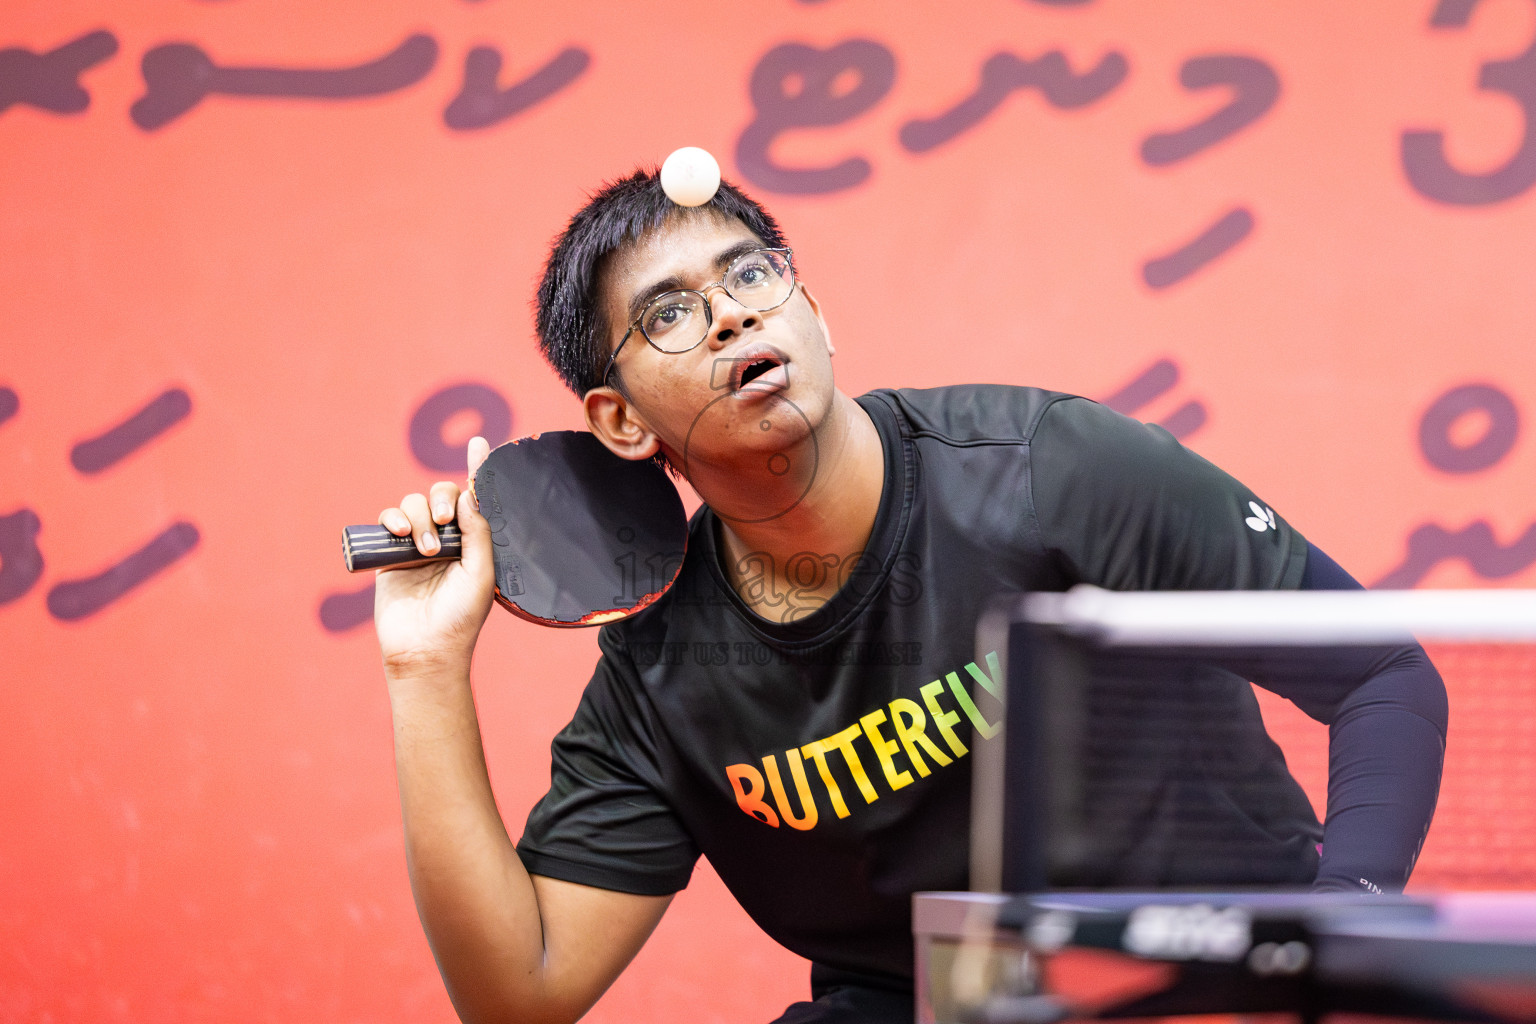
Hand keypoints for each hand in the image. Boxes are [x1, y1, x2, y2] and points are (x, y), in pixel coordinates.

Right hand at [373, 436, 495, 677]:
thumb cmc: (460, 617)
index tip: (479, 442)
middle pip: (442, 494)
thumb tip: (469, 495)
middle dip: (442, 499)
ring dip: (419, 517)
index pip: (476, 499)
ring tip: (425, 549)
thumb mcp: (481, 574)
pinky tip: (399, 533)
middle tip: (446, 523)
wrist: (424, 649)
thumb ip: (479, 533)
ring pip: (414, 504)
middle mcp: (448, 538)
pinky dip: (392, 518)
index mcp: (475, 542)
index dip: (478, 470)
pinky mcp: (390, 553)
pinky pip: (388, 520)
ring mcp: (417, 544)